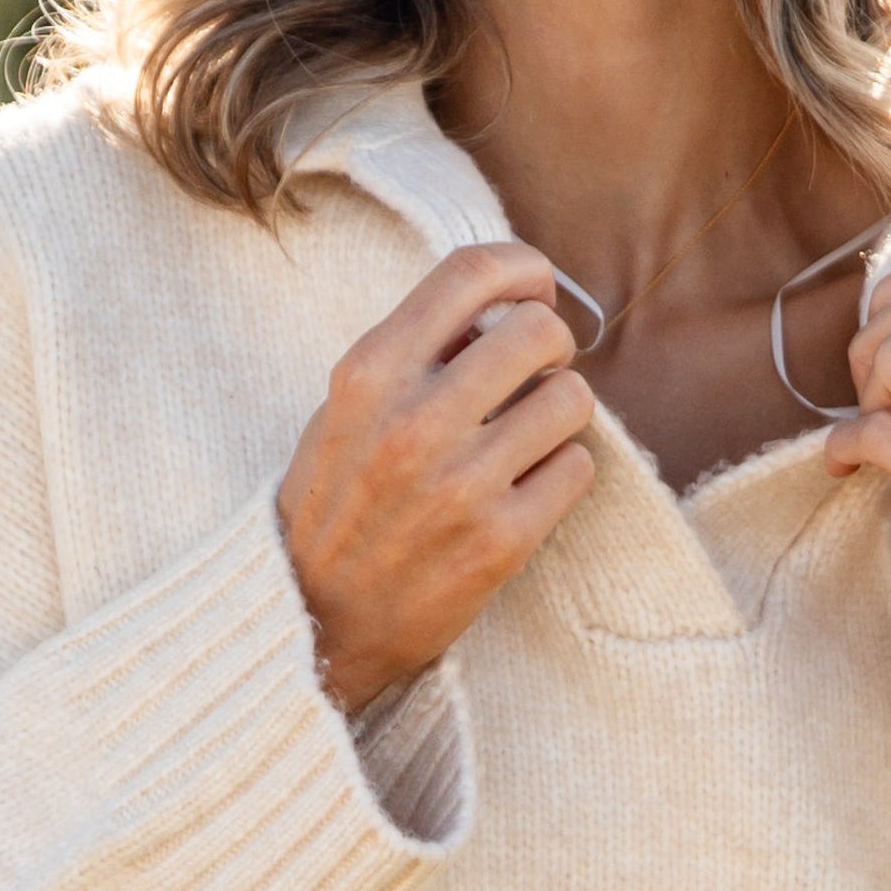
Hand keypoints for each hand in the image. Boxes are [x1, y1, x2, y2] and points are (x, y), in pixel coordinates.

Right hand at [278, 242, 597, 714]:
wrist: (313, 623)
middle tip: (532, 378)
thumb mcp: (344, 412)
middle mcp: (414, 420)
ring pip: (572, 399)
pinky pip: (577, 468)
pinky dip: (562, 473)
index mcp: (369, 373)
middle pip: (541, 331)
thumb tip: (499, 309)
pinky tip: (525, 489)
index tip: (538, 288)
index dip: (525, 267)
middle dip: (550, 350)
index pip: (472, 272)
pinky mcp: (502, 540)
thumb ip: (412, 354)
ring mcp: (460, 482)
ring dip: (560, 415)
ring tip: (525, 440)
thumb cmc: (334, 507)